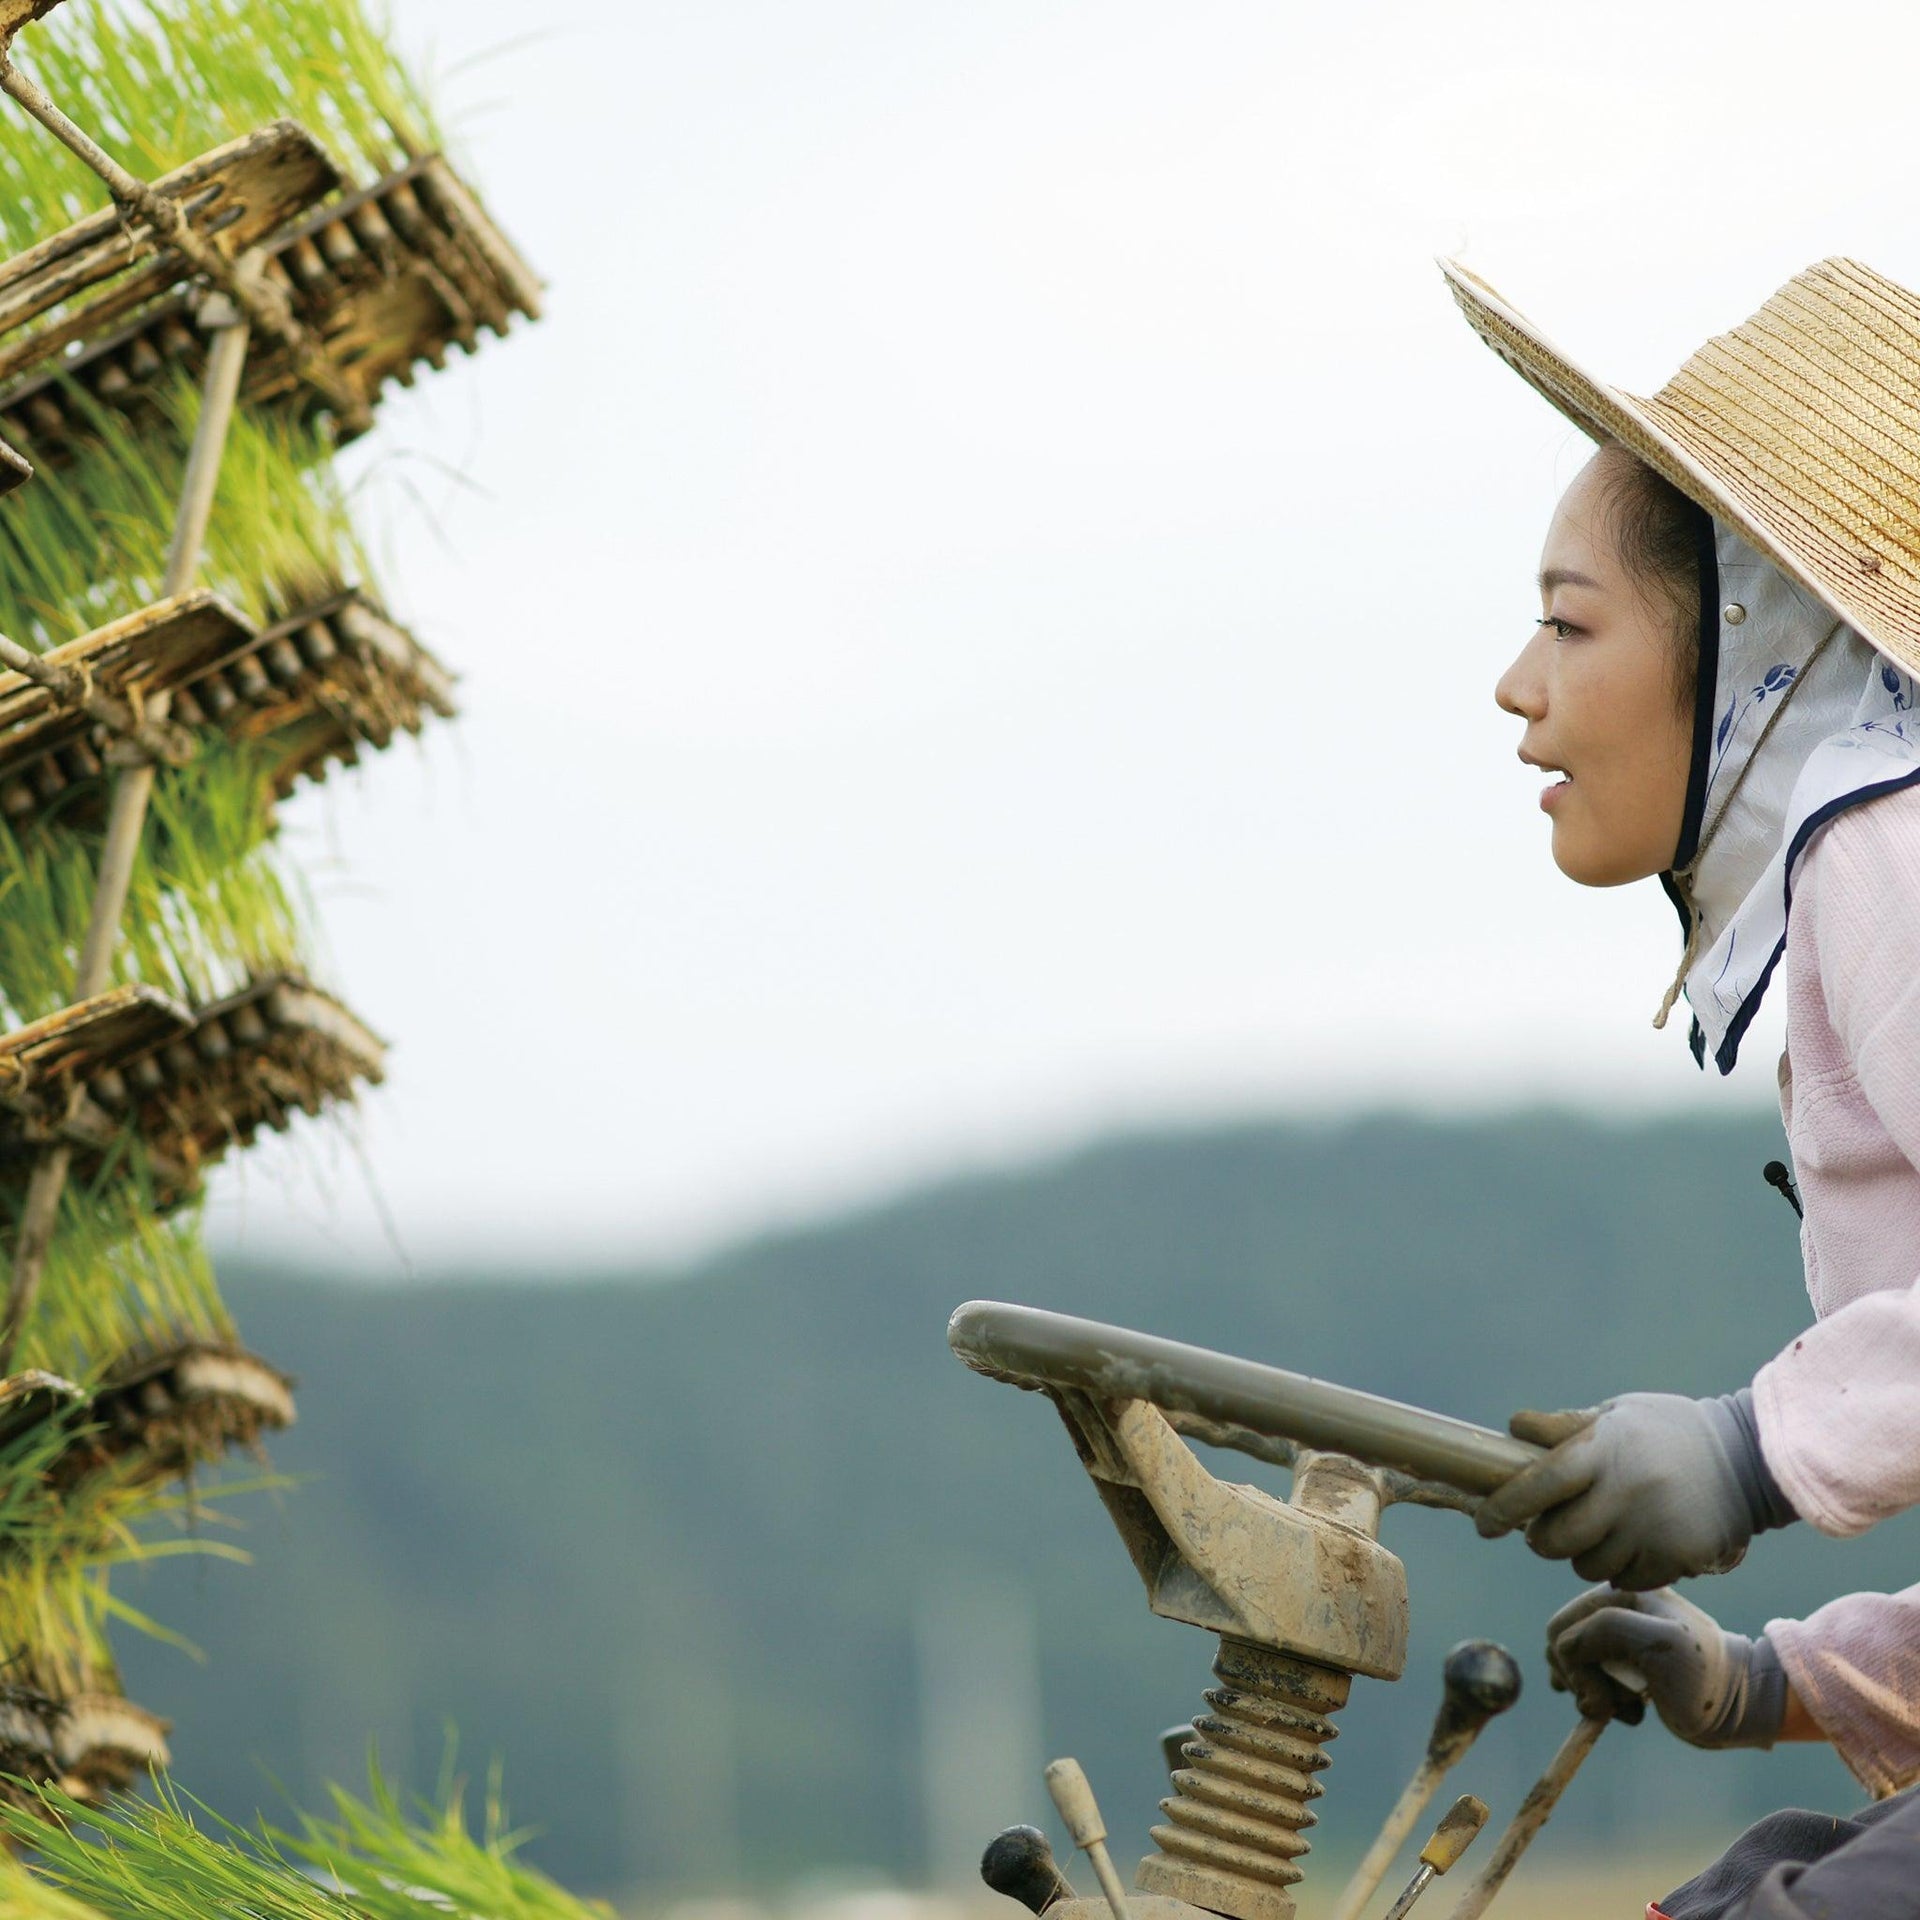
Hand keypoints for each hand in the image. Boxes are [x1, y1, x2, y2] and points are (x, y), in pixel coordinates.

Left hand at [1473, 1389, 1794, 1588]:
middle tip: (1545, 1528)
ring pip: (1587, 1565)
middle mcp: (1626, 1491)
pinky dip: (1619, 1567)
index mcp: (1605, 1449)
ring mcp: (1654, 1529)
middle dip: (1541, 1539)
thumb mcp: (1618, 1415)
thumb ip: (1566, 1428)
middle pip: (1556, 1539)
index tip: (1484, 1526)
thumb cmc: (1667, 1432)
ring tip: (1598, 1529)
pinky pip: (1626, 1579)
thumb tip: (1512, 1429)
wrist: (1748, 1460)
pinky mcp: (1678, 1559)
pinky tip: (1632, 1542)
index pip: (1539, 1483)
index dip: (1505, 1507)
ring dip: (1581, 1554)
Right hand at [1545, 1586, 1785, 1749]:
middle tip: (1614, 1707)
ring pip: (1572, 1666)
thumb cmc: (1705, 1677)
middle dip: (1583, 1684)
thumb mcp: (1661, 1646)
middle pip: (1563, 1648)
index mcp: (1620, 1594)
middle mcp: (1614, 1610)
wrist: (1742, 1706)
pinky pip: (1588, 1679)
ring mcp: (1618, 1637)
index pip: (1562, 1628)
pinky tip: (1630, 1711)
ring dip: (1594, 1696)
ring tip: (1629, 1710)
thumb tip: (1565, 1646)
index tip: (1602, 1700)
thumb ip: (1607, 1630)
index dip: (1574, 1669)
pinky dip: (1601, 1701)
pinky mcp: (1624, 1663)